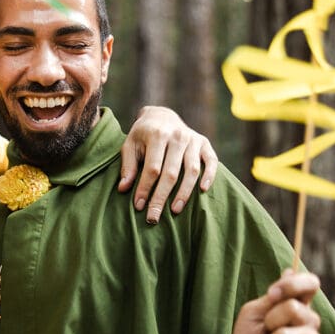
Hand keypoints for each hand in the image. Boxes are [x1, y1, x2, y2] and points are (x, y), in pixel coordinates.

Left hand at [119, 105, 217, 222]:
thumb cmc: (142, 135)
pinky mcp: (204, 143)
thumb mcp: (130, 145)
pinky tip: (203, 191)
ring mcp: (193, 139)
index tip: (139, 206)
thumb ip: (128, 166)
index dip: (145, 188)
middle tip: (154, 217)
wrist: (162, 116)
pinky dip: (209, 175)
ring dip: (184, 193)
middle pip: (170, 173)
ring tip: (175, 211)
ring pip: (191, 170)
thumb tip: (123, 189)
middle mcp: (177, 136)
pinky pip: (211, 161)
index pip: (152, 168)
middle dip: (161, 197)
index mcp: (157, 135)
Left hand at [231, 271, 322, 333]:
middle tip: (266, 331)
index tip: (272, 294)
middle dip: (271, 320)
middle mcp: (308, 320)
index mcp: (296, 303)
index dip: (294, 284)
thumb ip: (271, 296)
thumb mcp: (253, 313)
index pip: (310, 283)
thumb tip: (290, 269)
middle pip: (295, 308)